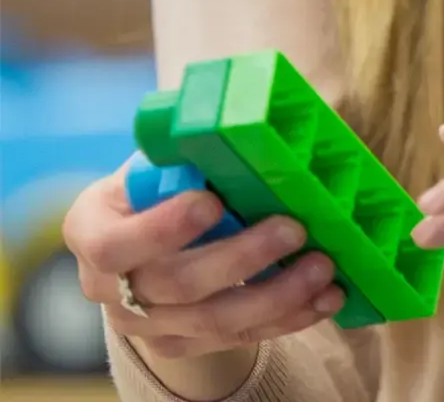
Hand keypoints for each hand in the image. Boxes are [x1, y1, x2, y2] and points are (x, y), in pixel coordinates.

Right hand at [62, 164, 341, 396]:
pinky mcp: (181, 344)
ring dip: (276, 295)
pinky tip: (326, 298)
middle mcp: (108, 286)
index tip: (212, 202)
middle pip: (174, 284)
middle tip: (294, 229)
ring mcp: (144, 323)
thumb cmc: (168, 182)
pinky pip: (236, 339)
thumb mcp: (166, 159)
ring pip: (211, 320)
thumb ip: (195, 151)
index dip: (162, 228)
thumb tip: (252, 124)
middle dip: (241, 257)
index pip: (114, 243)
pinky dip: (287, 318)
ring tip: (323, 267)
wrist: (155, 233)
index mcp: (92, 229)